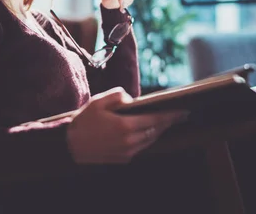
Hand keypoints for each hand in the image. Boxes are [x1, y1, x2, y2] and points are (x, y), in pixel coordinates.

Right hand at [66, 87, 187, 163]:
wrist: (70, 145)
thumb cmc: (84, 120)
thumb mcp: (99, 101)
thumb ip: (119, 95)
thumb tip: (132, 100)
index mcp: (126, 125)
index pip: (156, 120)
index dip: (172, 116)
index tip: (184, 112)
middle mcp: (130, 141)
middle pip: (156, 131)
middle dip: (168, 123)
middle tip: (180, 116)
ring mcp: (127, 152)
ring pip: (150, 140)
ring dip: (158, 131)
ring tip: (165, 122)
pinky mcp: (123, 159)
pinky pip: (141, 147)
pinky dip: (146, 138)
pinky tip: (148, 132)